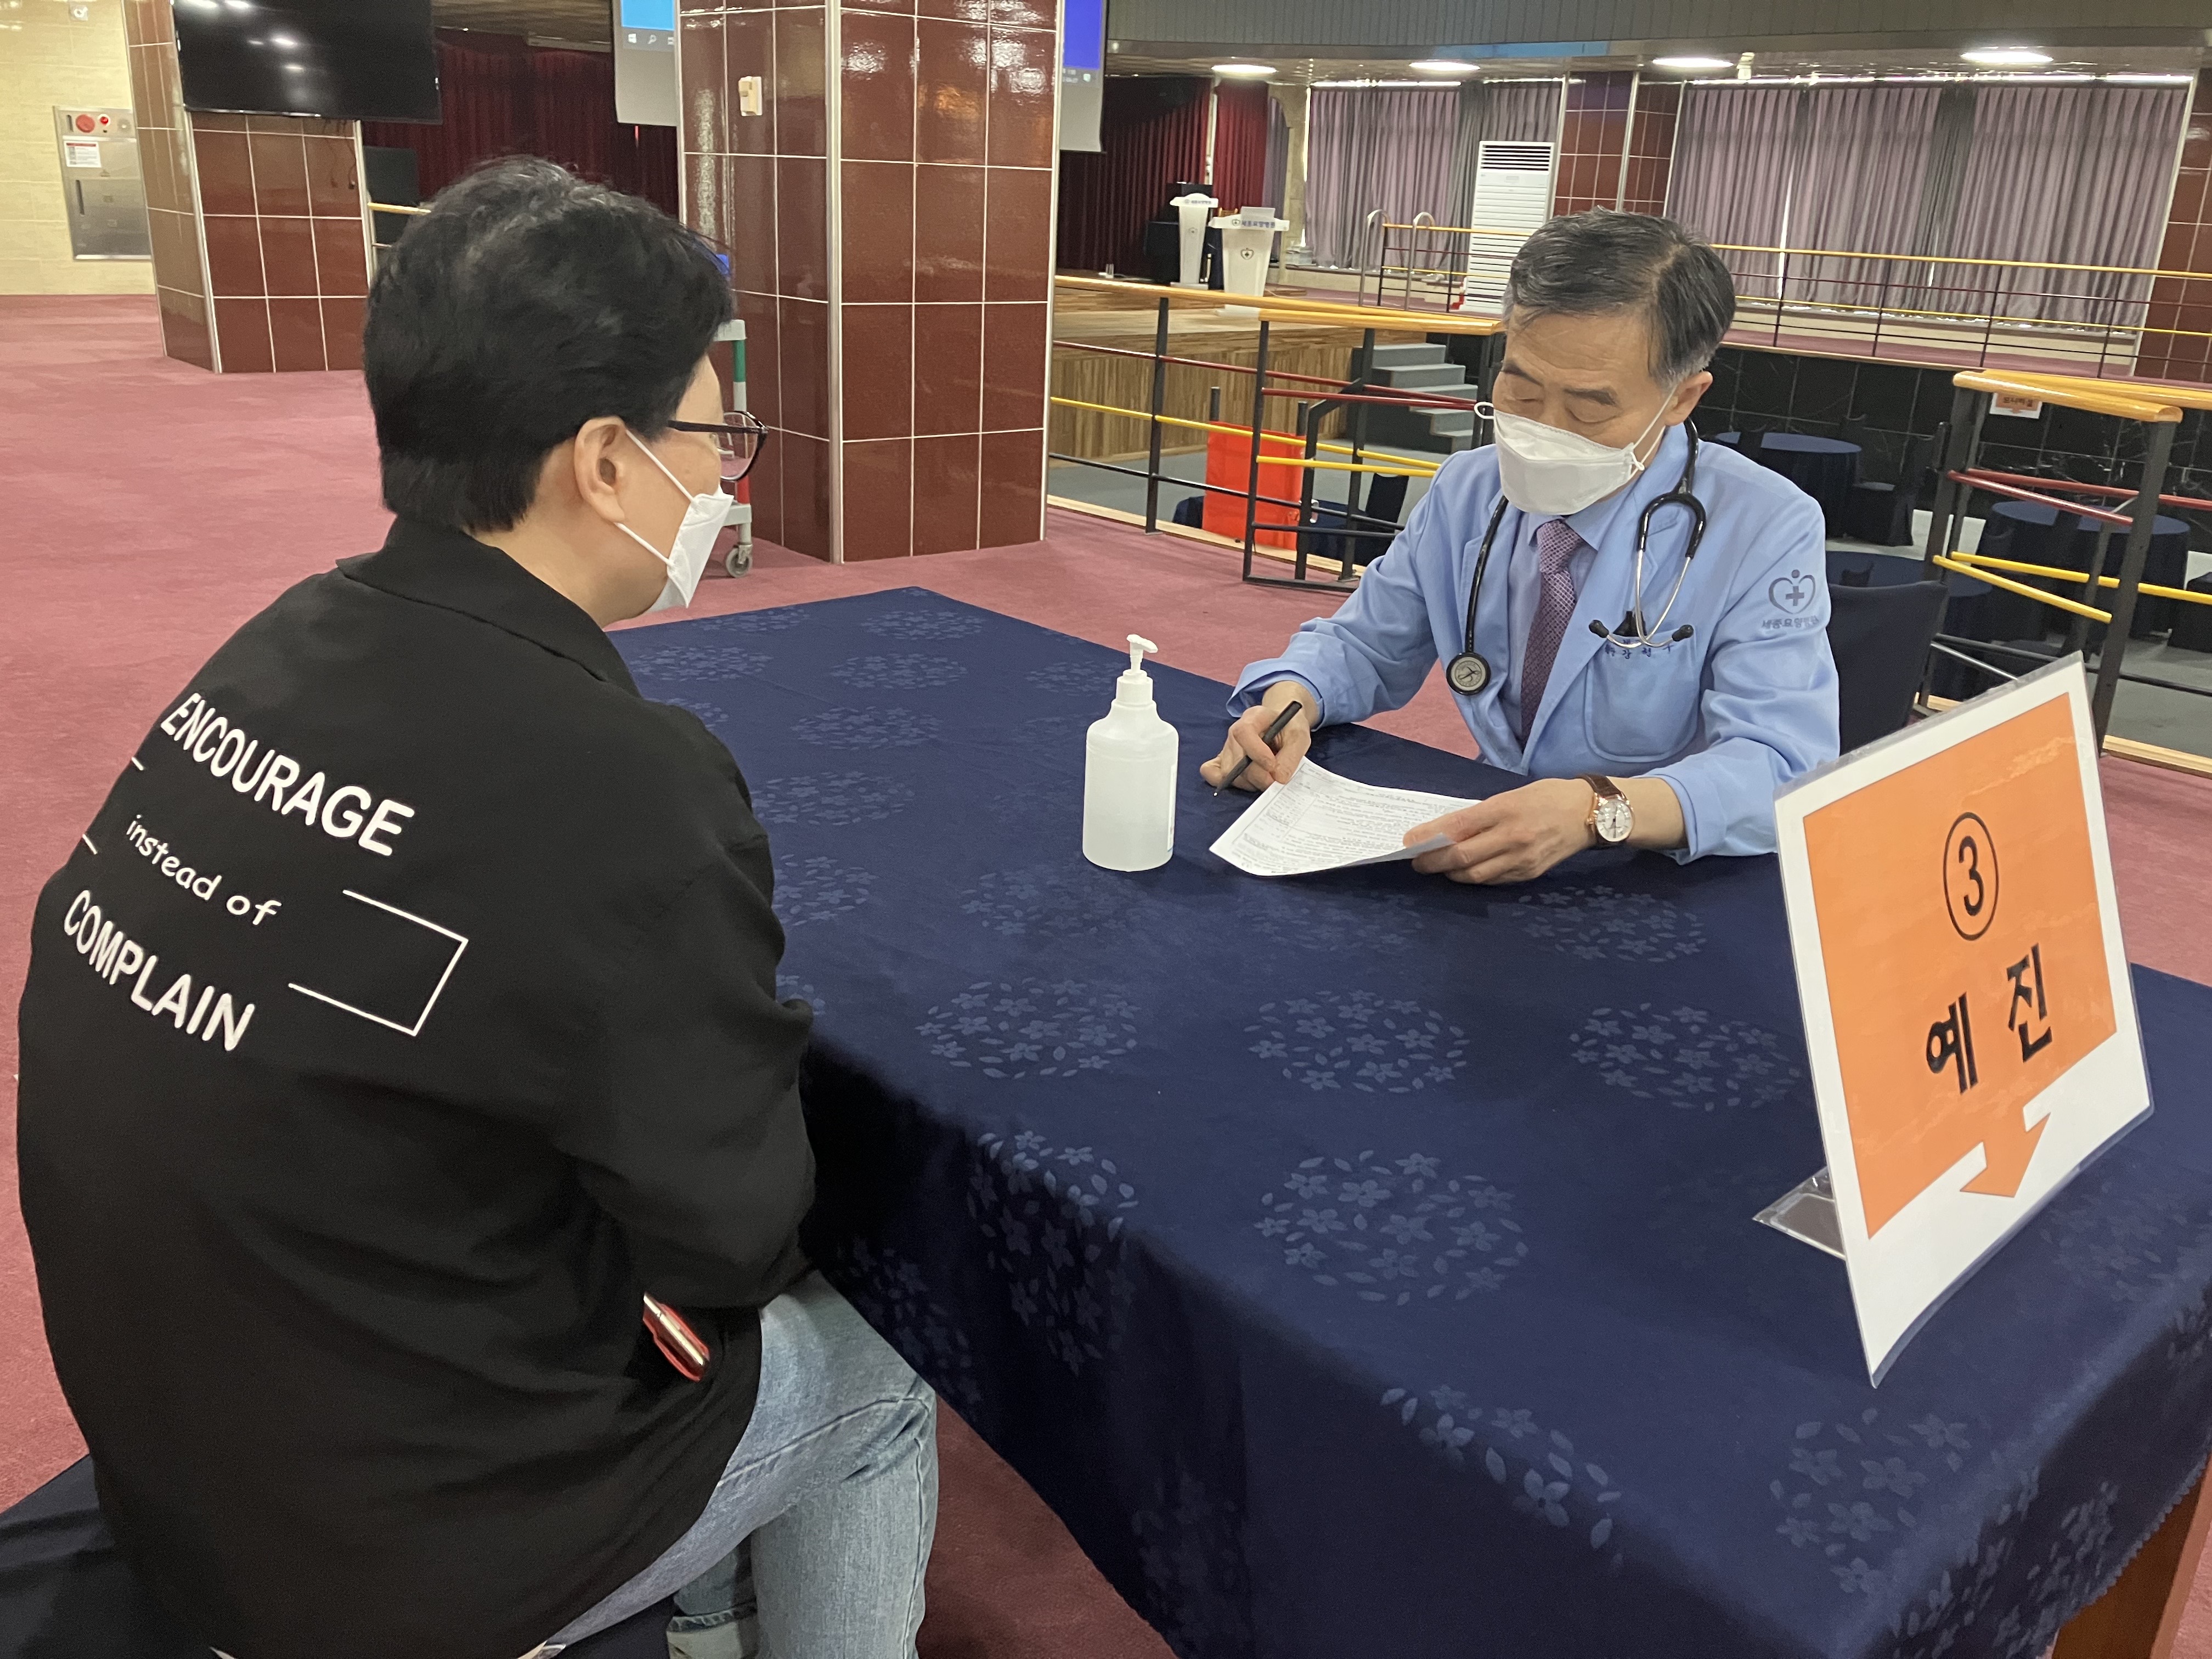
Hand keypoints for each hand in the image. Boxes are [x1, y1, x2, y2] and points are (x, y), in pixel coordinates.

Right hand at [1201, 680, 1316, 791]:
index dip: (1257, 752)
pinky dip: (1224, 782)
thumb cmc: (1289, 728)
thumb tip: (1278, 778)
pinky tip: (1245, 782)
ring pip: (1228, 772)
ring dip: (1249, 782)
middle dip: (1258, 776)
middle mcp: (1235, 732)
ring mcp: (1226, 747)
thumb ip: (1291, 756)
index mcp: (1253, 717)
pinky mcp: (1222, 761)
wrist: (1283, 725)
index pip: (1244, 733)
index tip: (1272, 766)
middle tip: (1275, 781)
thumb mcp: (1300, 737)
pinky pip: (1211, 773)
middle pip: (1236, 759)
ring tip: (1266, 778)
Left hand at [1404, 777, 1594, 883]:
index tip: (1409, 840)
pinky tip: (1463, 872)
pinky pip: (1492, 880)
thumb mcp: (1510, 796)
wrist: (1589, 813)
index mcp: (1506, 809)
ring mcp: (1522, 859)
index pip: (1458, 826)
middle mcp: (1513, 837)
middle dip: (1433, 861)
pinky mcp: (1529, 874)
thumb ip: (1478, 814)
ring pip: (1474, 875)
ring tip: (1437, 867)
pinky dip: (1473, 877)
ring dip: (1450, 874)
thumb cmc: (1546, 797)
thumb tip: (1444, 830)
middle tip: (1417, 861)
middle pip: (1462, 857)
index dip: (1429, 836)